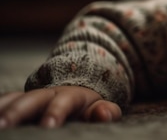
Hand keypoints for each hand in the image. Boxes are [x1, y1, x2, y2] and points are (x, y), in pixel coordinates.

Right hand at [0, 86, 121, 127]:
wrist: (74, 90)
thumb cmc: (88, 107)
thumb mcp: (100, 107)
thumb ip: (106, 111)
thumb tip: (104, 114)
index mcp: (69, 96)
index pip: (63, 102)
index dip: (55, 112)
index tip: (48, 125)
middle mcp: (45, 95)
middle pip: (29, 100)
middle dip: (16, 112)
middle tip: (3, 125)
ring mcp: (28, 99)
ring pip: (11, 100)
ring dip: (0, 110)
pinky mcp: (15, 104)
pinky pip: (3, 103)